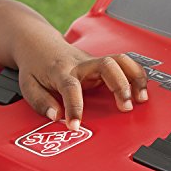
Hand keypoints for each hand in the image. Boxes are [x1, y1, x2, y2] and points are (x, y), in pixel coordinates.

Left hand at [0, 0, 148, 130]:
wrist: (37, 44)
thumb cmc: (33, 67)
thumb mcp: (28, 87)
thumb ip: (41, 103)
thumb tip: (56, 116)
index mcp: (60, 71)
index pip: (70, 89)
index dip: (74, 108)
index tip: (75, 125)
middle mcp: (80, 64)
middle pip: (106, 66)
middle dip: (118, 86)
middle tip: (125, 107)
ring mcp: (92, 62)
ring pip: (119, 61)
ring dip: (133, 78)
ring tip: (140, 99)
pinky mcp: (100, 64)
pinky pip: (123, 64)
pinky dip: (135, 75)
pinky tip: (141, 90)